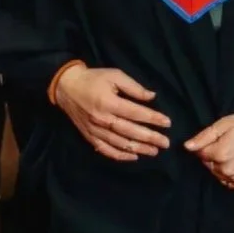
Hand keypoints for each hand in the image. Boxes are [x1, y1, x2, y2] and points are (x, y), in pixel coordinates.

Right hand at [53, 65, 170, 161]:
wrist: (66, 86)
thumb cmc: (93, 79)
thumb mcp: (114, 75)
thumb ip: (134, 87)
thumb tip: (152, 97)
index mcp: (109, 102)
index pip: (135, 113)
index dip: (152, 118)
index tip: (167, 123)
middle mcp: (102, 119)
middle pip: (130, 132)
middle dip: (150, 138)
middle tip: (166, 143)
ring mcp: (95, 130)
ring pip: (120, 143)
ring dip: (138, 149)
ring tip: (154, 151)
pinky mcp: (89, 136)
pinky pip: (106, 150)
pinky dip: (120, 155)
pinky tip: (133, 157)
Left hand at [184, 109, 233, 189]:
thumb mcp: (225, 124)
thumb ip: (204, 136)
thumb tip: (186, 147)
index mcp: (220, 154)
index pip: (200, 154)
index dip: (208, 145)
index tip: (220, 139)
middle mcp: (227, 170)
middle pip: (209, 165)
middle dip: (214, 156)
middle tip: (229, 145)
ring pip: (218, 174)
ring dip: (222, 166)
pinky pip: (229, 182)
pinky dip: (231, 175)